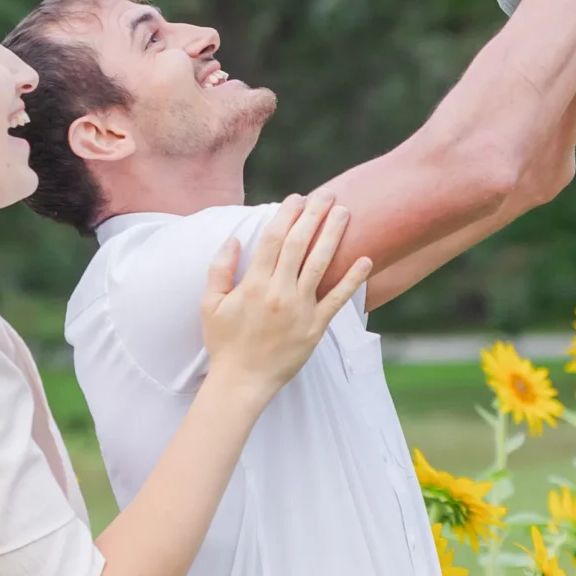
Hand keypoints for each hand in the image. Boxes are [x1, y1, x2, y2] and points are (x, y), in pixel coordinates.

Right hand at [199, 193, 371, 404]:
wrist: (242, 381)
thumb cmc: (224, 343)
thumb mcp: (210, 304)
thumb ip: (220, 269)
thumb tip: (234, 238)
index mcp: (253, 284)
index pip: (273, 239)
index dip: (286, 215)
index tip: (296, 197)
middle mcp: (279, 292)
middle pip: (299, 244)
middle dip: (314, 215)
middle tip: (327, 195)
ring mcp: (299, 309)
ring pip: (320, 264)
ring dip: (333, 236)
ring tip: (345, 213)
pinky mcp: (315, 327)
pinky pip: (337, 299)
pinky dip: (353, 279)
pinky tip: (365, 259)